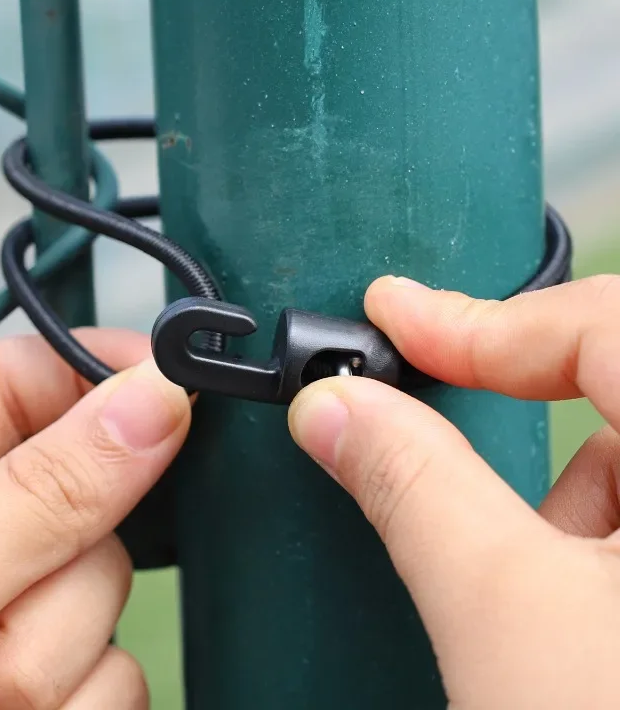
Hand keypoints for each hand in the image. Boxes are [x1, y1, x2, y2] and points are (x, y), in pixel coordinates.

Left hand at [0, 329, 189, 709]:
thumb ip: (43, 489)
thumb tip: (152, 401)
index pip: (20, 378)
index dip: (98, 374)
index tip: (170, 384)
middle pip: (82, 493)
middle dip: (52, 567)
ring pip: (105, 591)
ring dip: (44, 659)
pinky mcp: (36, 694)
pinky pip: (114, 674)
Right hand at [289, 275, 619, 709]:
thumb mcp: (506, 616)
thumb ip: (410, 483)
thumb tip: (335, 406)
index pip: (603, 322)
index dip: (478, 316)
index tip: (392, 311)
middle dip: (525, 402)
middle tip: (433, 434)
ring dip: (579, 490)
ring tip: (539, 579)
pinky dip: (611, 530)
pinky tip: (589, 606)